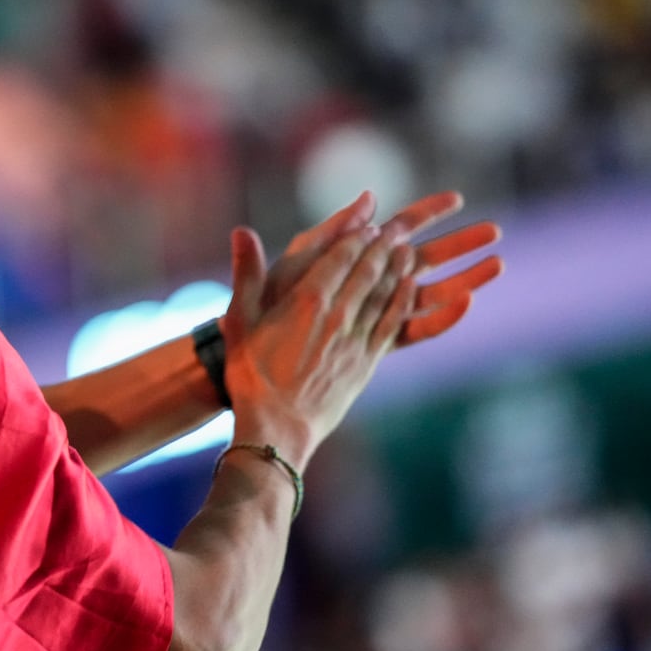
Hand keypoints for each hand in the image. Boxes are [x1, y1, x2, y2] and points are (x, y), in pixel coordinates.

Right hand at [219, 222, 416, 462]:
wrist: (277, 427)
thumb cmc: (251, 375)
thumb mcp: (240, 321)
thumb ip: (245, 273)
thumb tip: (241, 231)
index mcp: (307, 301)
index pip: (339, 258)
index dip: (356, 238)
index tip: (367, 223)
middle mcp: (338, 315)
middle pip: (368, 271)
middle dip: (383, 247)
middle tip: (394, 229)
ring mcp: (356, 339)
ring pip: (385, 293)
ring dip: (398, 268)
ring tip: (408, 248)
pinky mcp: (367, 362)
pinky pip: (391, 323)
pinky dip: (403, 300)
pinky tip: (411, 287)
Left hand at [255, 190, 502, 347]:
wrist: (250, 353)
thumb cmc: (268, 303)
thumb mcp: (298, 261)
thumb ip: (333, 233)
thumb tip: (369, 198)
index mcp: (350, 259)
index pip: (397, 228)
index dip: (427, 212)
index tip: (457, 197)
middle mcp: (367, 285)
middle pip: (424, 258)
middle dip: (459, 243)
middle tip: (495, 230)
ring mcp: (374, 314)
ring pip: (429, 292)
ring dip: (463, 279)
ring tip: (497, 264)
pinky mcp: (375, 343)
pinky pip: (416, 328)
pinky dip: (443, 318)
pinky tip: (467, 304)